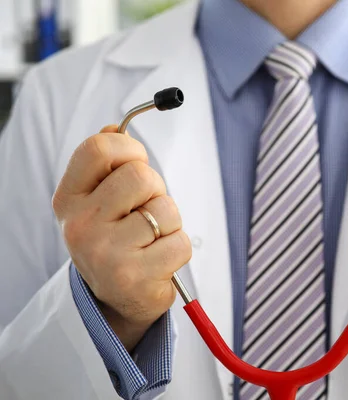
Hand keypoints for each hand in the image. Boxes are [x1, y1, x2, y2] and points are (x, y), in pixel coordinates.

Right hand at [52, 125, 191, 350]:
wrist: (117, 297)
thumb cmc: (117, 238)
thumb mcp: (100, 200)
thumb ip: (106, 163)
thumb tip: (117, 127)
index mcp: (69, 198)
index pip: (100, 148)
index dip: (130, 149)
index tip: (137, 164)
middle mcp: (80, 225)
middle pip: (141, 175)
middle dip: (156, 189)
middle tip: (145, 212)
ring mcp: (105, 253)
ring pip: (166, 208)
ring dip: (170, 222)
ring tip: (152, 239)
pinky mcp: (134, 277)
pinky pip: (180, 242)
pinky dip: (178, 249)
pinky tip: (159, 260)